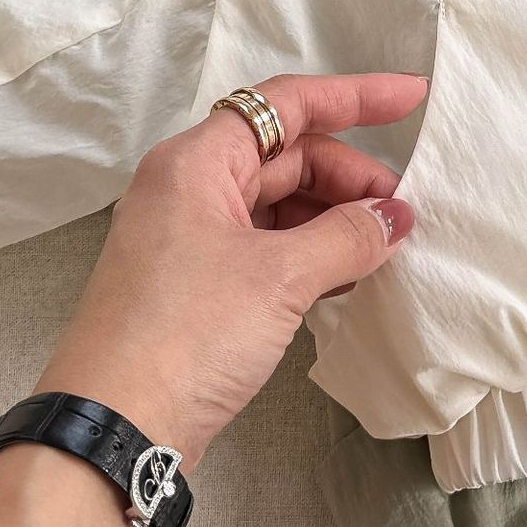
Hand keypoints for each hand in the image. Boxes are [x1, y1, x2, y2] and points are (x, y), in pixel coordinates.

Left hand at [33, 72, 424, 462]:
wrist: (112, 430)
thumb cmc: (188, 334)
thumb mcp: (279, 278)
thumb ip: (346, 236)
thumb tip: (394, 217)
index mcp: (195, 162)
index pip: (285, 104)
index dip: (354, 96)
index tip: (413, 99)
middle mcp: (188, 189)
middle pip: (284, 155)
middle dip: (349, 176)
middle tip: (404, 212)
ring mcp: (189, 240)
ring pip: (277, 205)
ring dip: (333, 219)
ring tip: (386, 246)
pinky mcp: (196, 287)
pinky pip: (265, 248)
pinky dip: (309, 254)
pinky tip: (348, 277)